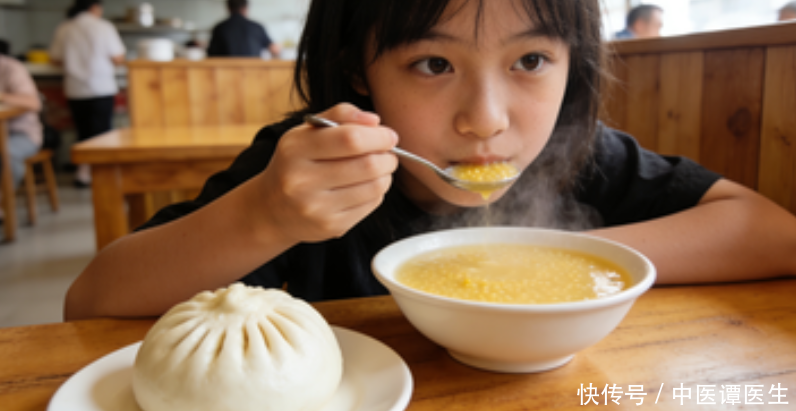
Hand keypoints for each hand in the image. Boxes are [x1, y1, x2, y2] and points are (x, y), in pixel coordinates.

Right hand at [252, 103, 398, 242]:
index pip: (350, 139)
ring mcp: (317, 208)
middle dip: (387, 156)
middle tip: (388, 153)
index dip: (378, 136)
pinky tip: (365, 186)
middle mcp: (302, 181)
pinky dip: (377, 192)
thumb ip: (339, 116)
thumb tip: (375, 121)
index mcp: (295, 150)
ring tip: (378, 169)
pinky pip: (371, 204)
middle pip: (368, 165)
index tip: (389, 135)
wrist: (273, 209)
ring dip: (385, 174)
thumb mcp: (307, 132)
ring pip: (375, 187)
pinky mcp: (332, 227)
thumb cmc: (296, 163)